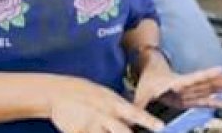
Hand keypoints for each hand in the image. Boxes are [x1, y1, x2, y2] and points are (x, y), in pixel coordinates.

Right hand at [45, 76, 163, 132]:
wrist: (60, 93)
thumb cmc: (89, 94)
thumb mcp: (108, 97)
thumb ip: (122, 110)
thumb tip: (136, 121)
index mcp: (115, 104)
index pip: (136, 114)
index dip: (149, 121)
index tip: (161, 127)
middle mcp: (105, 115)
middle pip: (123, 132)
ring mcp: (91, 125)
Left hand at [133, 65, 221, 110]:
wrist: (152, 70)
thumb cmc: (147, 82)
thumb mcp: (141, 95)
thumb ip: (139, 108)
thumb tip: (136, 122)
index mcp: (175, 82)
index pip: (192, 78)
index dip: (206, 75)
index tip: (220, 69)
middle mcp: (187, 85)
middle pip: (208, 83)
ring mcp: (191, 90)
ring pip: (211, 88)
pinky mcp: (191, 96)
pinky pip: (207, 98)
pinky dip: (218, 100)